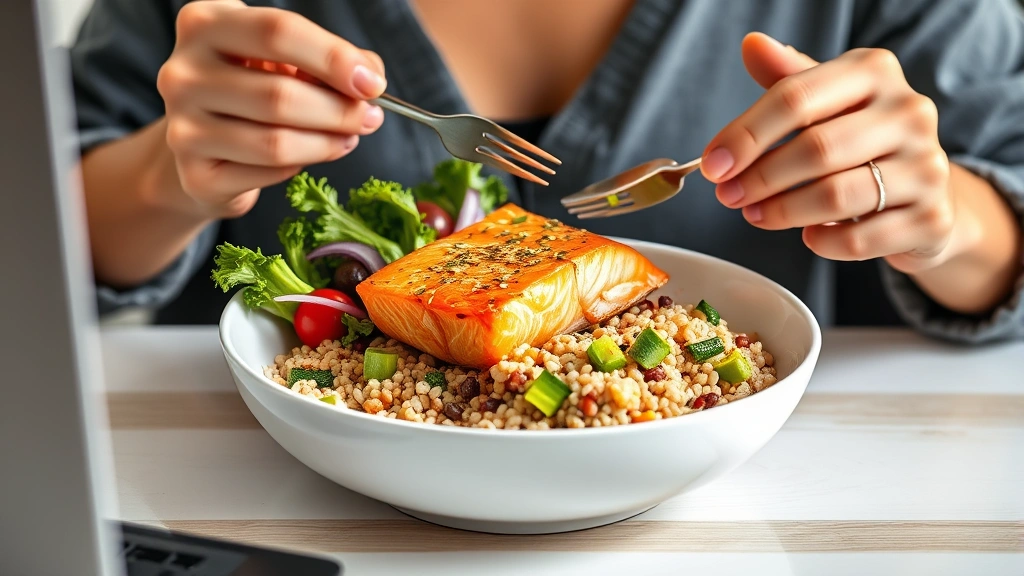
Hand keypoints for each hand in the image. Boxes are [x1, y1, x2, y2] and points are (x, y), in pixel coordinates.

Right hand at [156, 0, 386, 218]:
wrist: (204, 147)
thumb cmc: (251, 91)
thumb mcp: (284, 60)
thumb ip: (328, 60)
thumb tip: (369, 78)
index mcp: (204, 23)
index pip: (277, 32)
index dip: (333, 58)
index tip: (373, 83)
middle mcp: (181, 72)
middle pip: (280, 94)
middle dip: (339, 110)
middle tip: (370, 118)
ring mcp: (182, 127)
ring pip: (276, 142)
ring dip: (327, 143)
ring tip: (349, 137)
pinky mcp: (196, 175)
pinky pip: (268, 173)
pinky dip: (302, 165)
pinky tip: (313, 154)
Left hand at [701, 33, 953, 274]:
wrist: (923, 192)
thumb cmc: (859, 140)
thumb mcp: (826, 101)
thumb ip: (787, 78)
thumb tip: (752, 45)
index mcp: (875, 73)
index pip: (796, 98)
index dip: (746, 134)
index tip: (713, 165)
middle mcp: (909, 112)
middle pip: (816, 149)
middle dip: (761, 178)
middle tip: (728, 196)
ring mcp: (927, 166)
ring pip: (836, 195)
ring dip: (783, 211)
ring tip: (756, 215)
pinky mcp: (932, 218)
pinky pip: (860, 238)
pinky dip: (823, 242)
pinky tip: (808, 236)